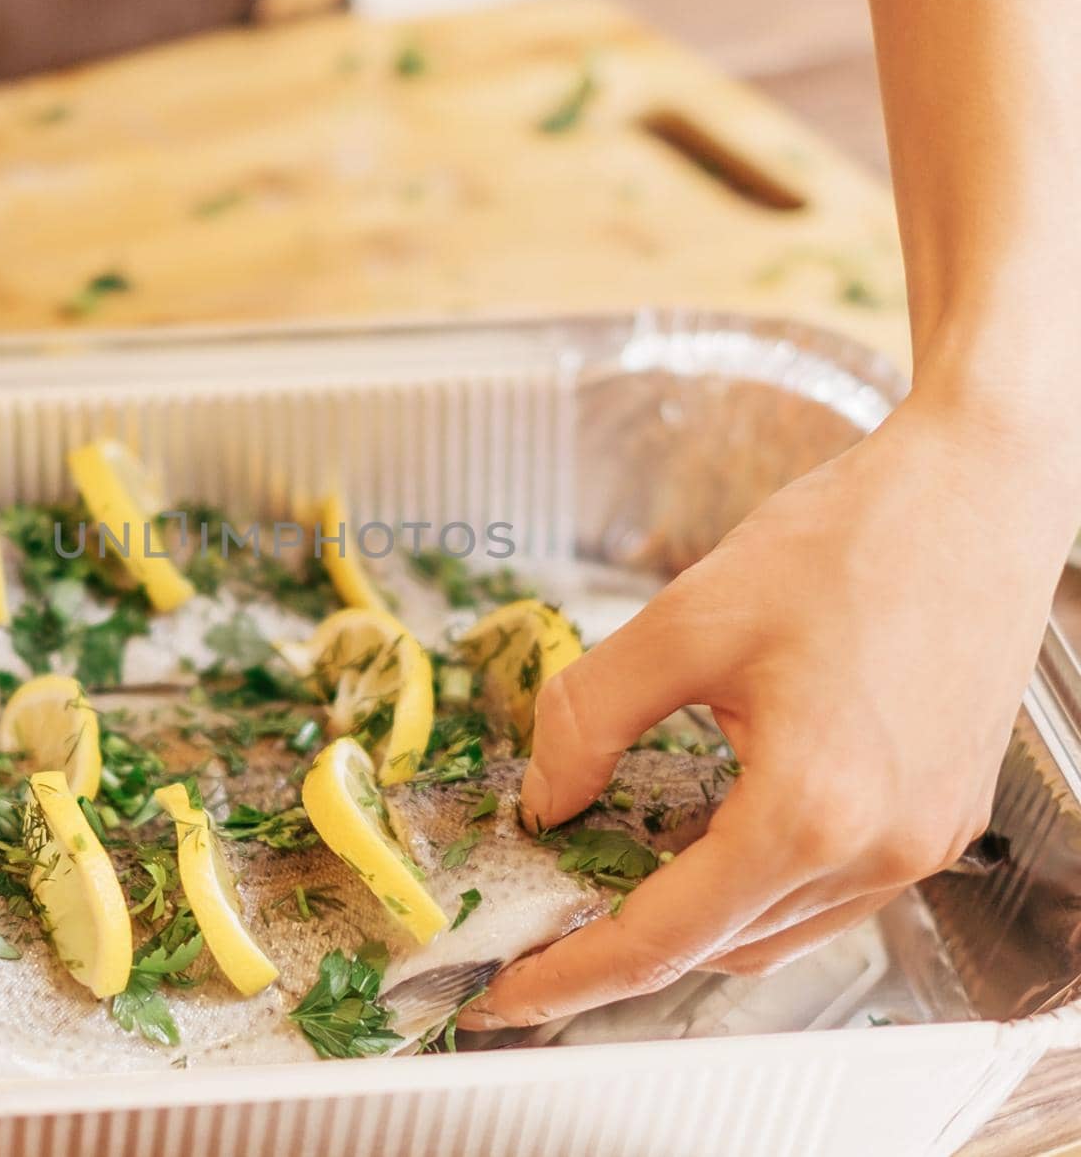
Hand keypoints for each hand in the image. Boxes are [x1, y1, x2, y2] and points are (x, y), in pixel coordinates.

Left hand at [463, 387, 1076, 1028]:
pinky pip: (828, 891)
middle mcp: (878, 849)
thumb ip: (592, 717)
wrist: (977, 491)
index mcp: (812, 809)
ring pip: (776, 929)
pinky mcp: (941, 817)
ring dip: (692, 917)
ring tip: (616, 874)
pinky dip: (754, 883)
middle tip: (545, 917)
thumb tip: (547, 797)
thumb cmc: (848, 542)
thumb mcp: (684, 620)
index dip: (573, 972)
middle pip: (721, 946)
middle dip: (623, 943)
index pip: (666, 936)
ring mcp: (922, 843)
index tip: (508, 994)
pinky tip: (707, 833)